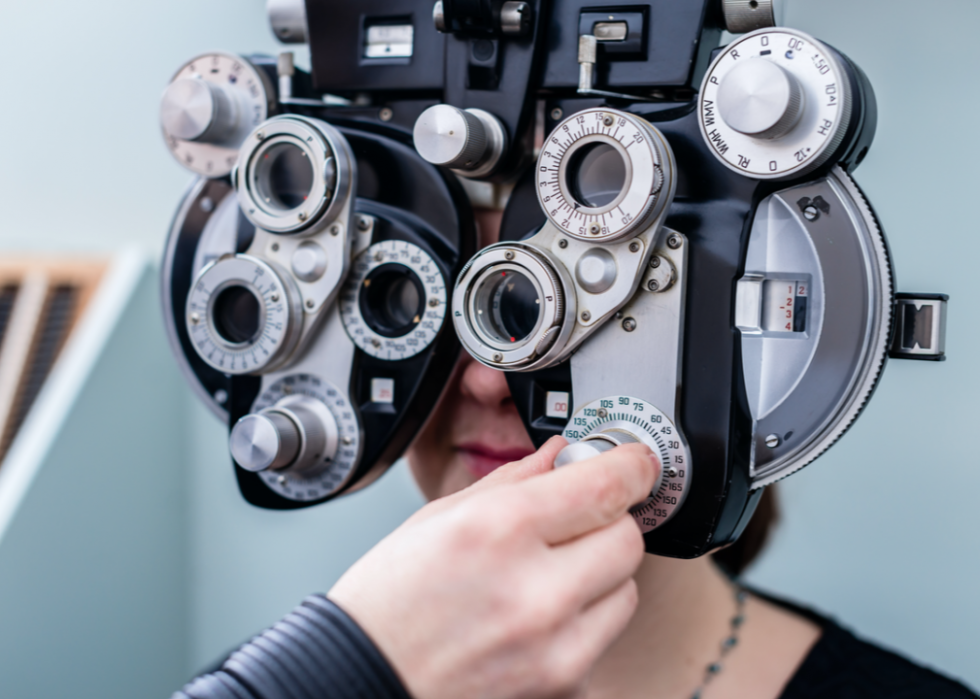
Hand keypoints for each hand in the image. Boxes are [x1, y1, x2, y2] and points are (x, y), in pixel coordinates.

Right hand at [328, 438, 659, 698]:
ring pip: (626, 587)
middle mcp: (534, 590)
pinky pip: (605, 632)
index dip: (630, 464)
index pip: (605, 486)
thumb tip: (562, 454)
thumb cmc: (389, 600)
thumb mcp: (439, 516)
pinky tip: (541, 611)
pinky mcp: (563, 681)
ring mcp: (553, 645)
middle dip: (608, 518)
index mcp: (498, 530)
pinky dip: (585, 614)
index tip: (634, 459)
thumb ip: (513, 479)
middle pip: (628, 537)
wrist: (363, 679)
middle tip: (576, 518)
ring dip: (601, 570)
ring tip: (548, 572)